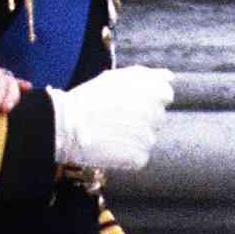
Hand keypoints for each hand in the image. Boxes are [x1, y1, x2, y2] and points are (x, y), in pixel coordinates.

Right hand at [49, 65, 172, 172]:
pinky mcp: (138, 156)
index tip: (125, 103)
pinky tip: (108, 148)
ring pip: (146, 139)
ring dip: (131, 138)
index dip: (145, 100)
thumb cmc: (88, 98)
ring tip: (108, 134)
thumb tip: (170, 78)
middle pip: (156, 119)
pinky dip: (125, 156)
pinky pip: (138, 158)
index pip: (165, 96)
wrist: (64, 124)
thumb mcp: (118, 77)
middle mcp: (157, 112)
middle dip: (138, 120)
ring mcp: (149, 136)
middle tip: (112, 120)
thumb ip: (149, 75)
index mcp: (156, 90)